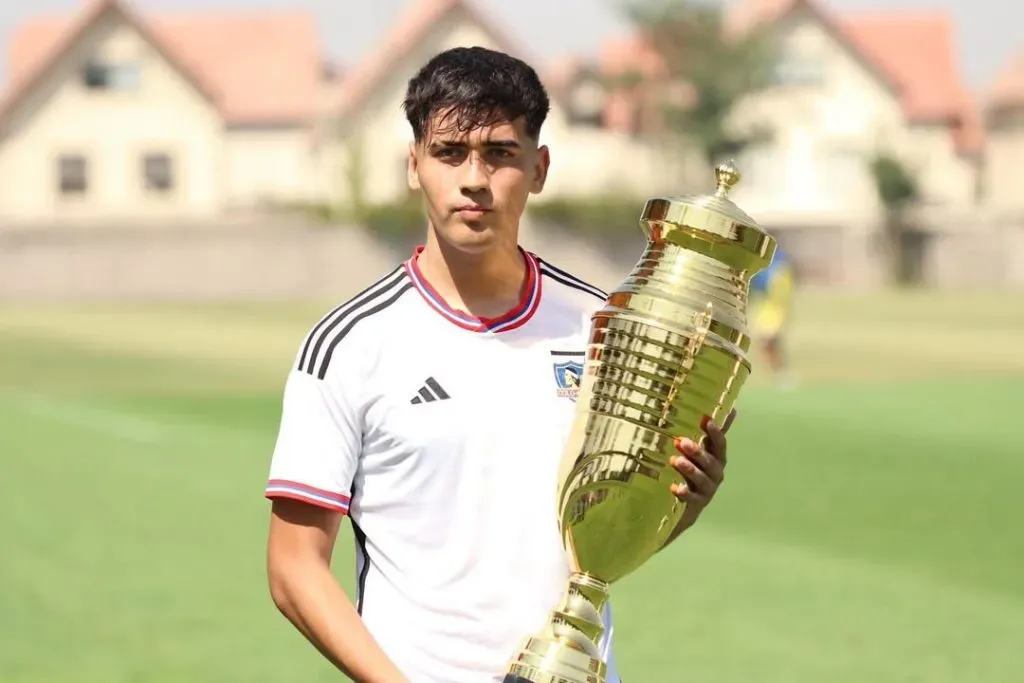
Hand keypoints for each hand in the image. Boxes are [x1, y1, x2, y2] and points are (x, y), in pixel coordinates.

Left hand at [663, 408, 736, 545]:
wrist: (687, 504)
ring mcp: (708, 489)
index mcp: (717, 458)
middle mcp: (716, 473)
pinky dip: (684, 492)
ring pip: (702, 479)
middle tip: (682, 442)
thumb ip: (704, 435)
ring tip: (675, 460)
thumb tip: (715, 412)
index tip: (706, 420)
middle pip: (711, 462)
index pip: (720, 444)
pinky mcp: (698, 503)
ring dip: (690, 469)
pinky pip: (692, 498)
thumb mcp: (697, 452)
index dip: (715, 433)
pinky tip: (675, 488)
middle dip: (698, 452)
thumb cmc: (693, 470)